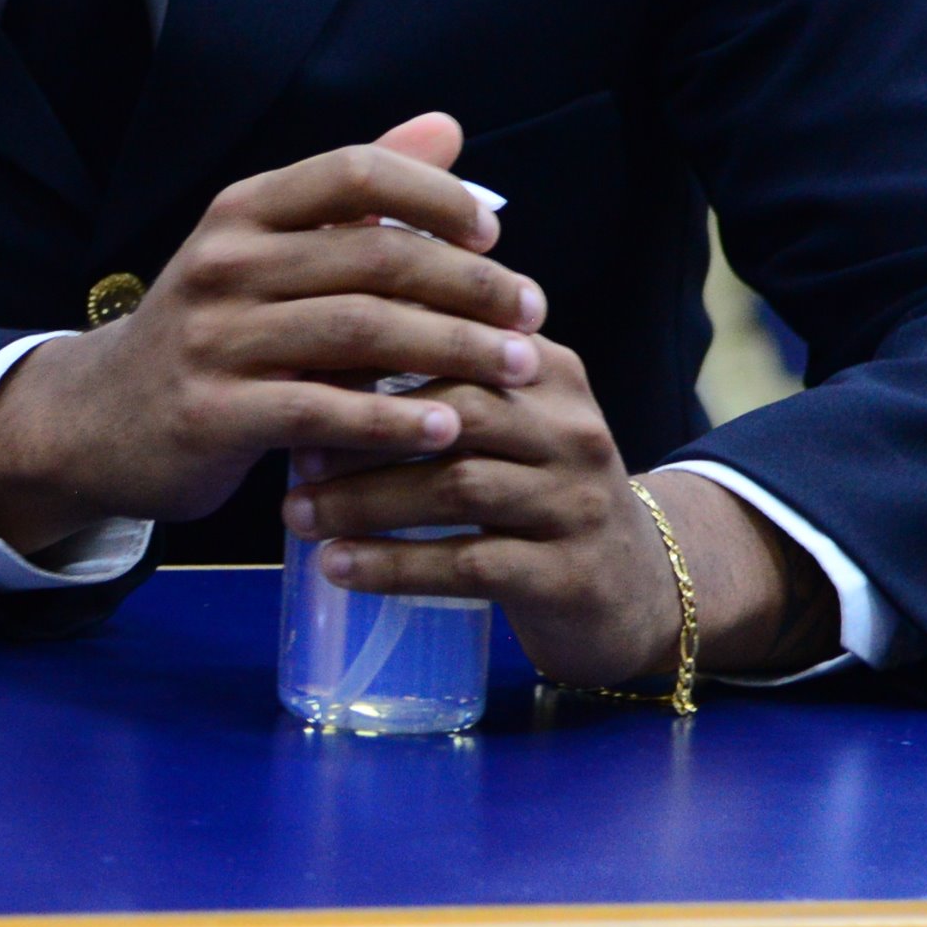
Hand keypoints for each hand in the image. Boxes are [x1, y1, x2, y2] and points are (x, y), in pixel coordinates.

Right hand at [0, 113, 545, 551]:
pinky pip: (322, 411)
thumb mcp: (268, 250)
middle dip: (470, 287)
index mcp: (243, 211)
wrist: (101, 418)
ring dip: (453, 352)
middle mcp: (224, 262)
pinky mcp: (213, 413)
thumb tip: (447, 127)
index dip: (433, 195)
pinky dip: (393, 419)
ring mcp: (214, 338)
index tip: (494, 234)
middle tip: (532, 314)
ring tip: (518, 369)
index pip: (352, 172)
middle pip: (374, 258)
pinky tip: (446, 428)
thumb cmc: (213, 330)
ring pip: (360, 333)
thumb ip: (357, 196)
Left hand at [287, 341, 841, 687]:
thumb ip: (442, 372)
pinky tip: (338, 568)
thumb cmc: (538, 491)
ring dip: (363, 500)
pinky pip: (471, 564)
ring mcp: (576, 502)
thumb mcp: (509, 419)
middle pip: (452, 408)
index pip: (455, 336)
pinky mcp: (571, 575)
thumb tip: (313, 336)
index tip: (293, 364)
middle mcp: (571, 428)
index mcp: (548, 371)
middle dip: (360, 426)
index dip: (370, 349)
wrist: (638, 589)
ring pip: (456, 487)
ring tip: (296, 513)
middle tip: (288, 444)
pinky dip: (395, 566)